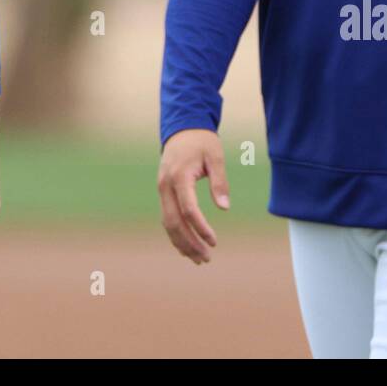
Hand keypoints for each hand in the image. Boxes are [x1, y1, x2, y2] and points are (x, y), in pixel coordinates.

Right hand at [157, 128, 229, 263]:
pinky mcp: (163, 191)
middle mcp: (166, 185)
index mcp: (179, 176)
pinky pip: (167, 216)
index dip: (201, 228)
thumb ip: (219, 182)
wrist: (183, 126)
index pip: (189, 209)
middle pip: (174, 221)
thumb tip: (224, 209)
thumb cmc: (202, 141)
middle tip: (206, 259)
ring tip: (199, 258)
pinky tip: (187, 246)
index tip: (214, 242)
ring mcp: (162, 189)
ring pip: (168, 222)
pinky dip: (176, 233)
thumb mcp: (216, 157)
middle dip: (190, 243)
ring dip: (182, 242)